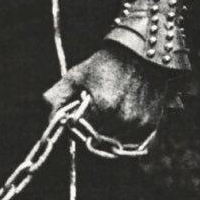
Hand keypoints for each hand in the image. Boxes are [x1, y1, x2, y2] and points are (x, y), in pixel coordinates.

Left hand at [48, 39, 177, 141]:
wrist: (143, 54)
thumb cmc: (107, 63)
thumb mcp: (77, 75)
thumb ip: (57, 97)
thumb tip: (49, 120)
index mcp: (104, 108)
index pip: (79, 135)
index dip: (74, 128)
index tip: (75, 119)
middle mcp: (124, 120)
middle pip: (96, 142)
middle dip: (90, 133)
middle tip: (92, 116)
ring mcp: (139, 125)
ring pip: (114, 144)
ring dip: (107, 136)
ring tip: (108, 116)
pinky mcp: (150, 126)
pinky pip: (131, 143)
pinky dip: (124, 136)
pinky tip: (121, 120)